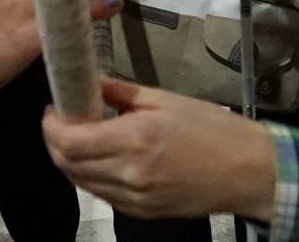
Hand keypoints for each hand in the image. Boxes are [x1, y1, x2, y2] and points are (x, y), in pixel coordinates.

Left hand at [43, 78, 277, 221]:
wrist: (247, 171)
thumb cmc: (212, 128)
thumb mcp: (164, 99)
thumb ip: (121, 93)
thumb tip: (90, 84)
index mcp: (134, 140)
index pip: (68, 141)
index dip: (51, 125)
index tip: (54, 107)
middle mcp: (128, 174)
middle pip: (66, 165)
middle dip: (55, 141)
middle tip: (62, 119)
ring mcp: (134, 199)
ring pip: (80, 183)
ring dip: (70, 160)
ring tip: (80, 136)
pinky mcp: (140, 213)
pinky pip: (101, 195)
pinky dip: (91, 175)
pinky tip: (101, 157)